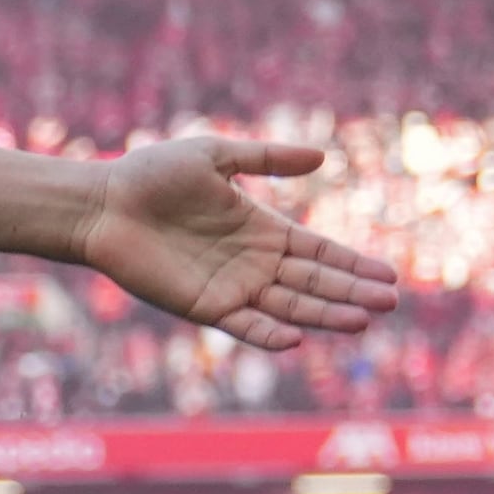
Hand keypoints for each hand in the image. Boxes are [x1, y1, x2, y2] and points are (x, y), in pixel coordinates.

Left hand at [68, 136, 395, 353]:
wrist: (103, 203)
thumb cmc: (152, 174)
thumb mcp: (216, 155)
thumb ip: (267, 158)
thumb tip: (322, 157)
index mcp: (260, 228)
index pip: (318, 251)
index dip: (352, 263)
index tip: (388, 275)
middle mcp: (252, 262)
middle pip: (313, 282)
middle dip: (351, 293)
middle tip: (390, 304)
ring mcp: (231, 287)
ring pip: (289, 306)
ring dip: (324, 315)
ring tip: (362, 321)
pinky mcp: (203, 307)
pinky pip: (244, 324)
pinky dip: (268, 332)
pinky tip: (297, 338)